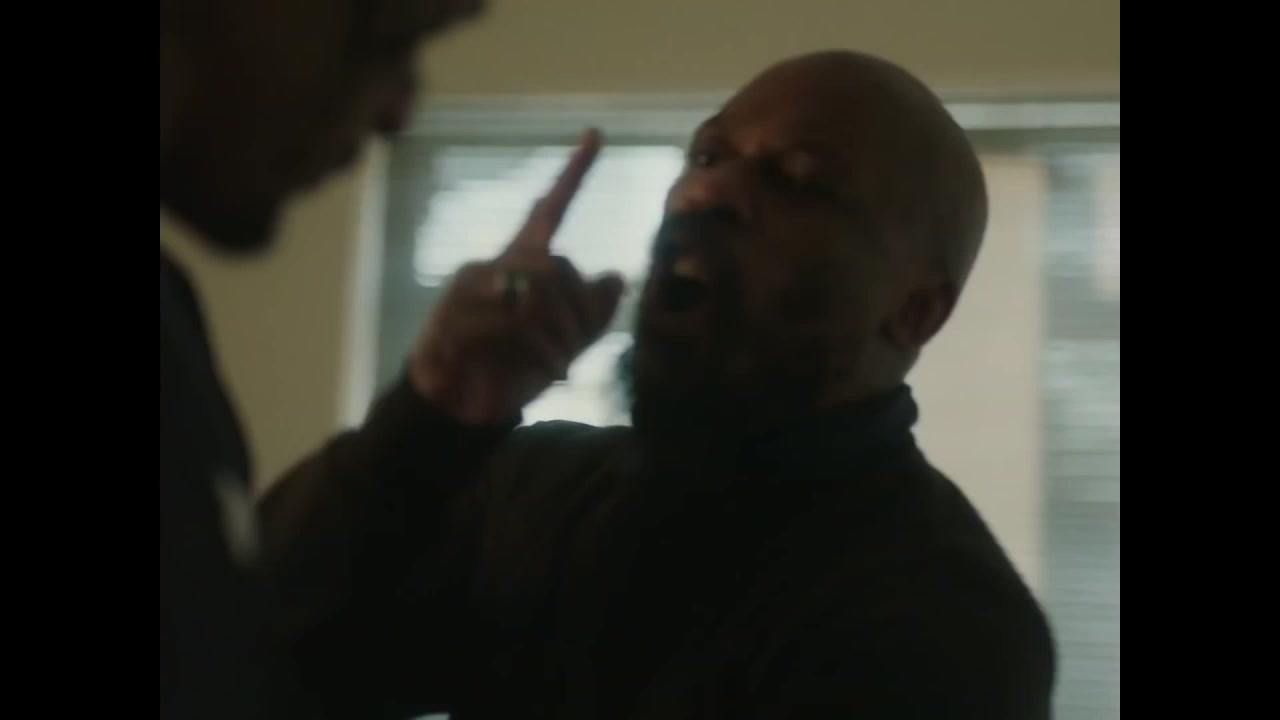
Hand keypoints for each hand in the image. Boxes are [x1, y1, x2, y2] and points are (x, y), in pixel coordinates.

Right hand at [408, 129, 625, 423]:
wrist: (462, 401)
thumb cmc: (513, 364)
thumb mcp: (564, 342)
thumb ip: (592, 312)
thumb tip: (616, 277)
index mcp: (523, 263)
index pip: (551, 209)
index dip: (573, 173)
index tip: (596, 133)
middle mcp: (498, 265)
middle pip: (556, 264)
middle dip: (578, 312)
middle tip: (578, 349)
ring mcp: (470, 287)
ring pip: (534, 290)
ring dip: (558, 336)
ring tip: (560, 366)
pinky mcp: (453, 316)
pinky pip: (507, 320)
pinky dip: (537, 351)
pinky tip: (543, 373)